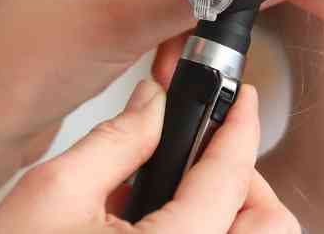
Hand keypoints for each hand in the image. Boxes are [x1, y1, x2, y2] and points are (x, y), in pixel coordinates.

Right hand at [0, 80, 298, 233]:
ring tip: (182, 194)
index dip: (239, 128)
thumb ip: (118, 139)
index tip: (239, 102)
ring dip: (233, 216)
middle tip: (207, 155)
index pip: (231, 179)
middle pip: (269, 226)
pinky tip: (166, 225)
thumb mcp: (55, 191)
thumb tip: (154, 103)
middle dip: (246, 181)